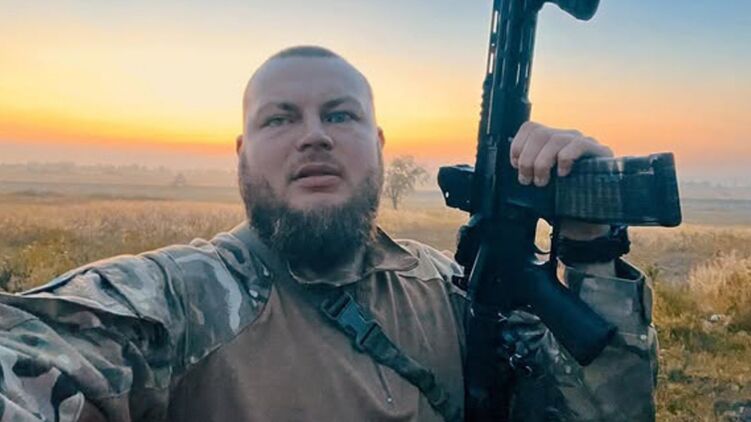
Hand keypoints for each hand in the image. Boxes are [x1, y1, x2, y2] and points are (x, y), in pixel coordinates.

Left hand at [510, 121, 612, 239]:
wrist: (590, 219)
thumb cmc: (562, 200)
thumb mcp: (540, 185)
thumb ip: (527, 175)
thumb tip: (510, 174)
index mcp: (550, 142)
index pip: (530, 128)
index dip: (518, 145)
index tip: (515, 165)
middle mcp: (565, 138)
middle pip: (539, 133)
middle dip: (527, 158)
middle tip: (526, 180)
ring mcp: (583, 143)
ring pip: (555, 139)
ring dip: (542, 162)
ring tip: (542, 182)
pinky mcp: (599, 152)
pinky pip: (579, 145)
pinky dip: (566, 158)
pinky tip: (562, 174)